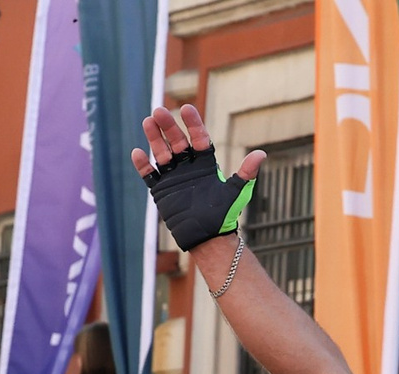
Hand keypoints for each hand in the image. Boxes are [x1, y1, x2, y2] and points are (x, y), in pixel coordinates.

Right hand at [132, 105, 265, 251]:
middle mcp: (189, 168)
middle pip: (177, 142)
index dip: (193, 124)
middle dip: (169, 127)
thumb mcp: (236, 192)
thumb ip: (246, 173)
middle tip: (159, 111)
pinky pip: (150, 175)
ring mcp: (174, 178)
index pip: (199, 139)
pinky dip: (143, 165)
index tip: (187, 108)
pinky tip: (137, 152)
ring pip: (162, 153)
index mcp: (206, 165)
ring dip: (155, 138)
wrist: (208, 239)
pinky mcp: (162, 191)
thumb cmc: (224, 216)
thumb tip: (261, 154)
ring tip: (148, 121)